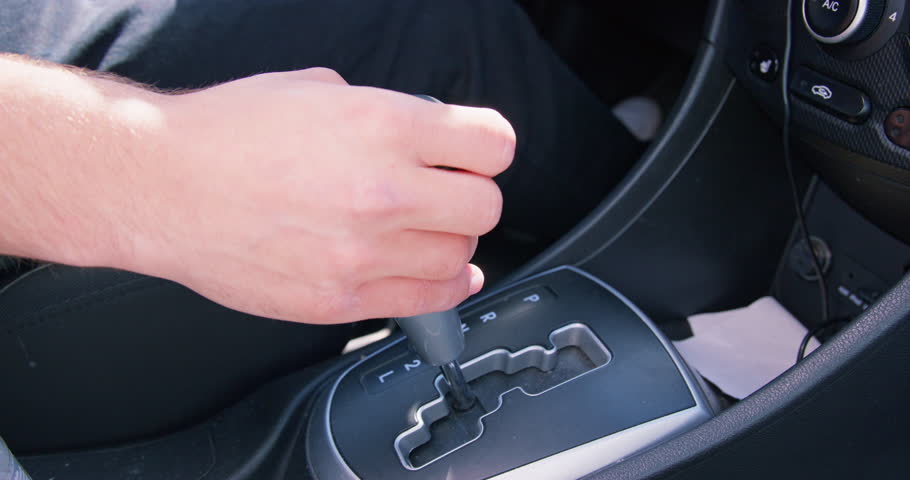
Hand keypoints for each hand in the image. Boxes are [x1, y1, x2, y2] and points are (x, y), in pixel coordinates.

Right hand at [120, 68, 514, 323]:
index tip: (478, 155)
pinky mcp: (341, 297)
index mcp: (383, 125)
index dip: (488, 148)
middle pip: (487, 207)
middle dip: (473, 196)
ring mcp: (365, 251)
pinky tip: (438, 276)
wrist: (162, 187)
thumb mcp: (314, 90)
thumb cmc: (226, 134)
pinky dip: (443, 288)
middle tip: (449, 193)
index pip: (493, 144)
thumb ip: (381, 112)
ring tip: (427, 233)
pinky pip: (426, 302)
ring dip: (452, 242)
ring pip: (460, 257)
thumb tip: (418, 133)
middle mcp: (384, 190)